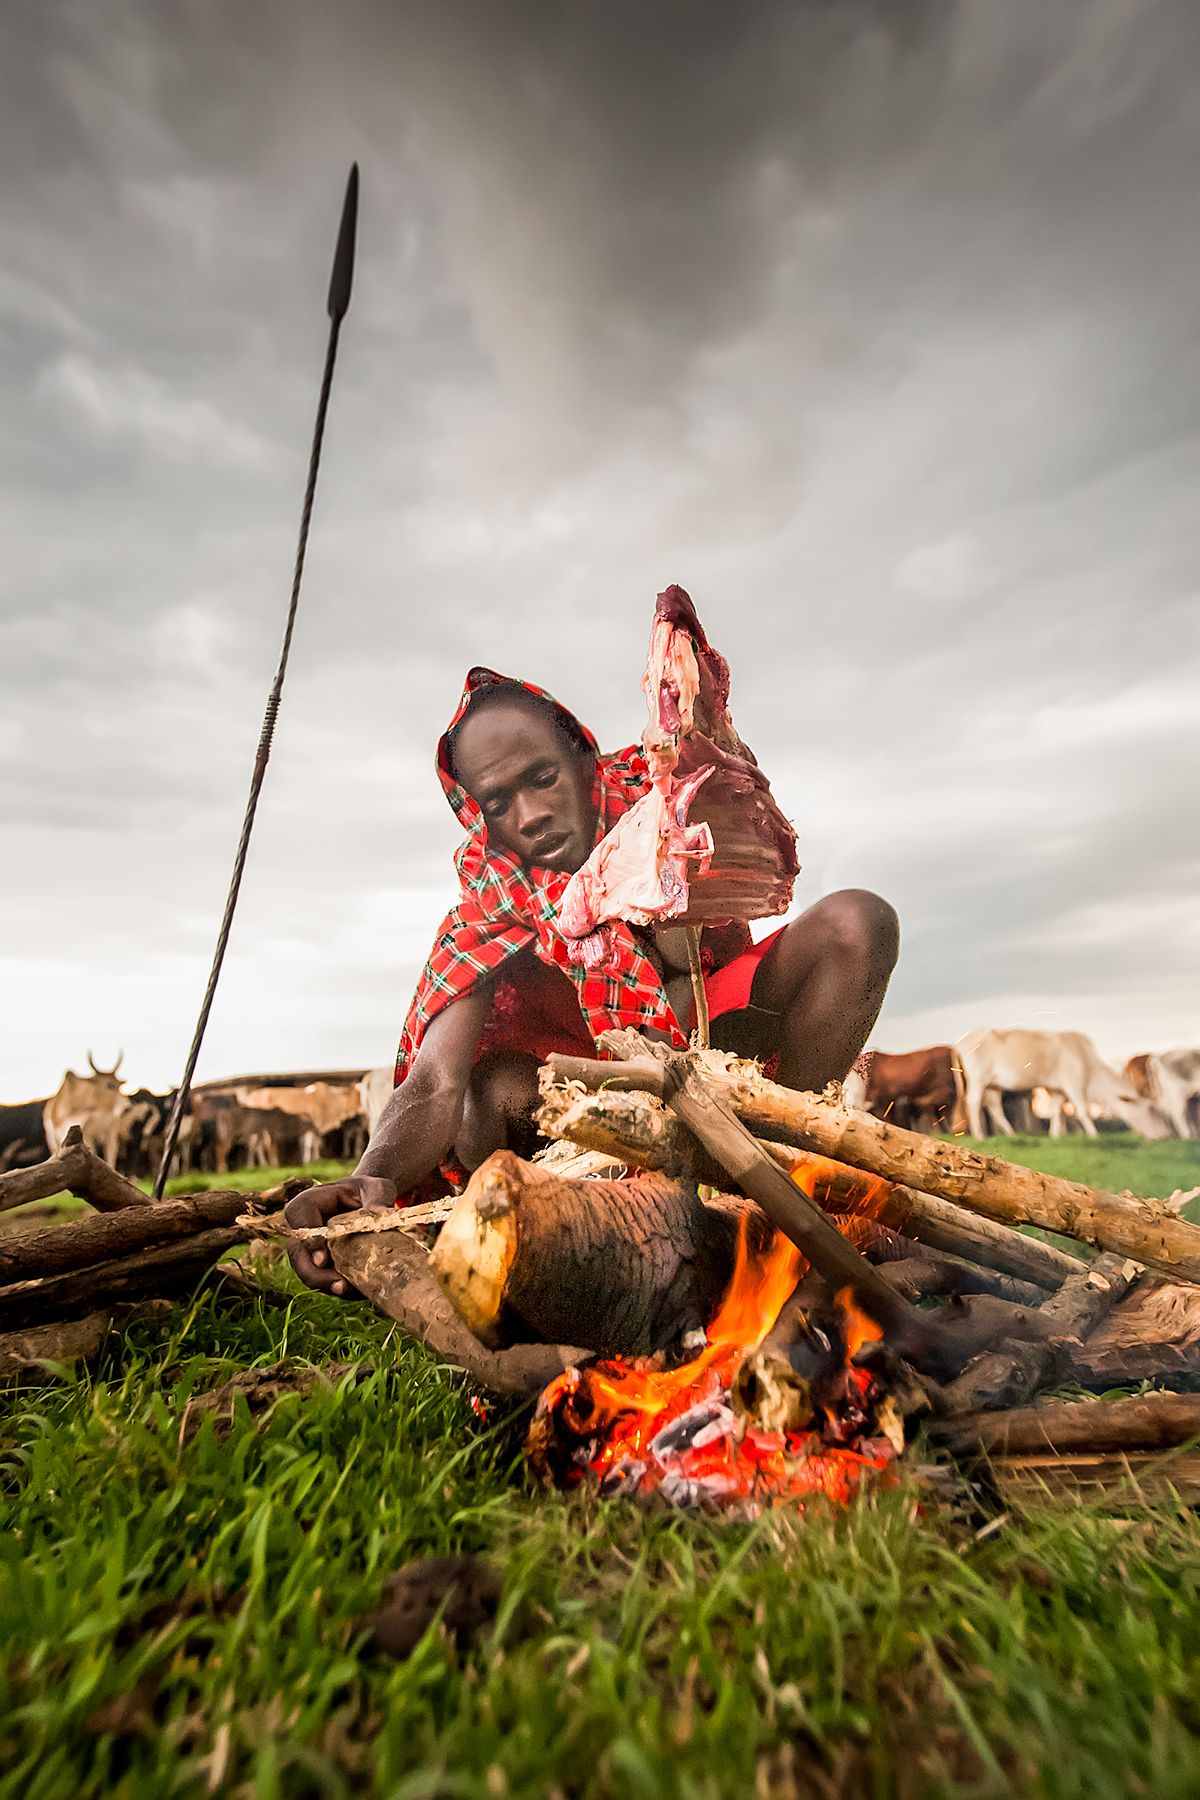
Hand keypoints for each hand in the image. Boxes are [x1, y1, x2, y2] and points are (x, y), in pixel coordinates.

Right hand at [284, 1175, 397, 1298]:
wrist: (368, 1203)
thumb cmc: (368, 1191)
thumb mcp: (376, 1188)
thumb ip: (378, 1198)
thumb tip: (383, 1214)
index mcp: (310, 1201)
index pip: (299, 1217)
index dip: (309, 1240)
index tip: (323, 1259)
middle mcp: (303, 1227)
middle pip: (298, 1254)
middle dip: (315, 1274)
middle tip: (339, 1285)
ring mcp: (309, 1249)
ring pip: (307, 1272)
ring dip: (326, 1285)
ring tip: (349, 1291)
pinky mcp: (321, 1265)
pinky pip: (323, 1280)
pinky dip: (337, 1287)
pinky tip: (356, 1290)